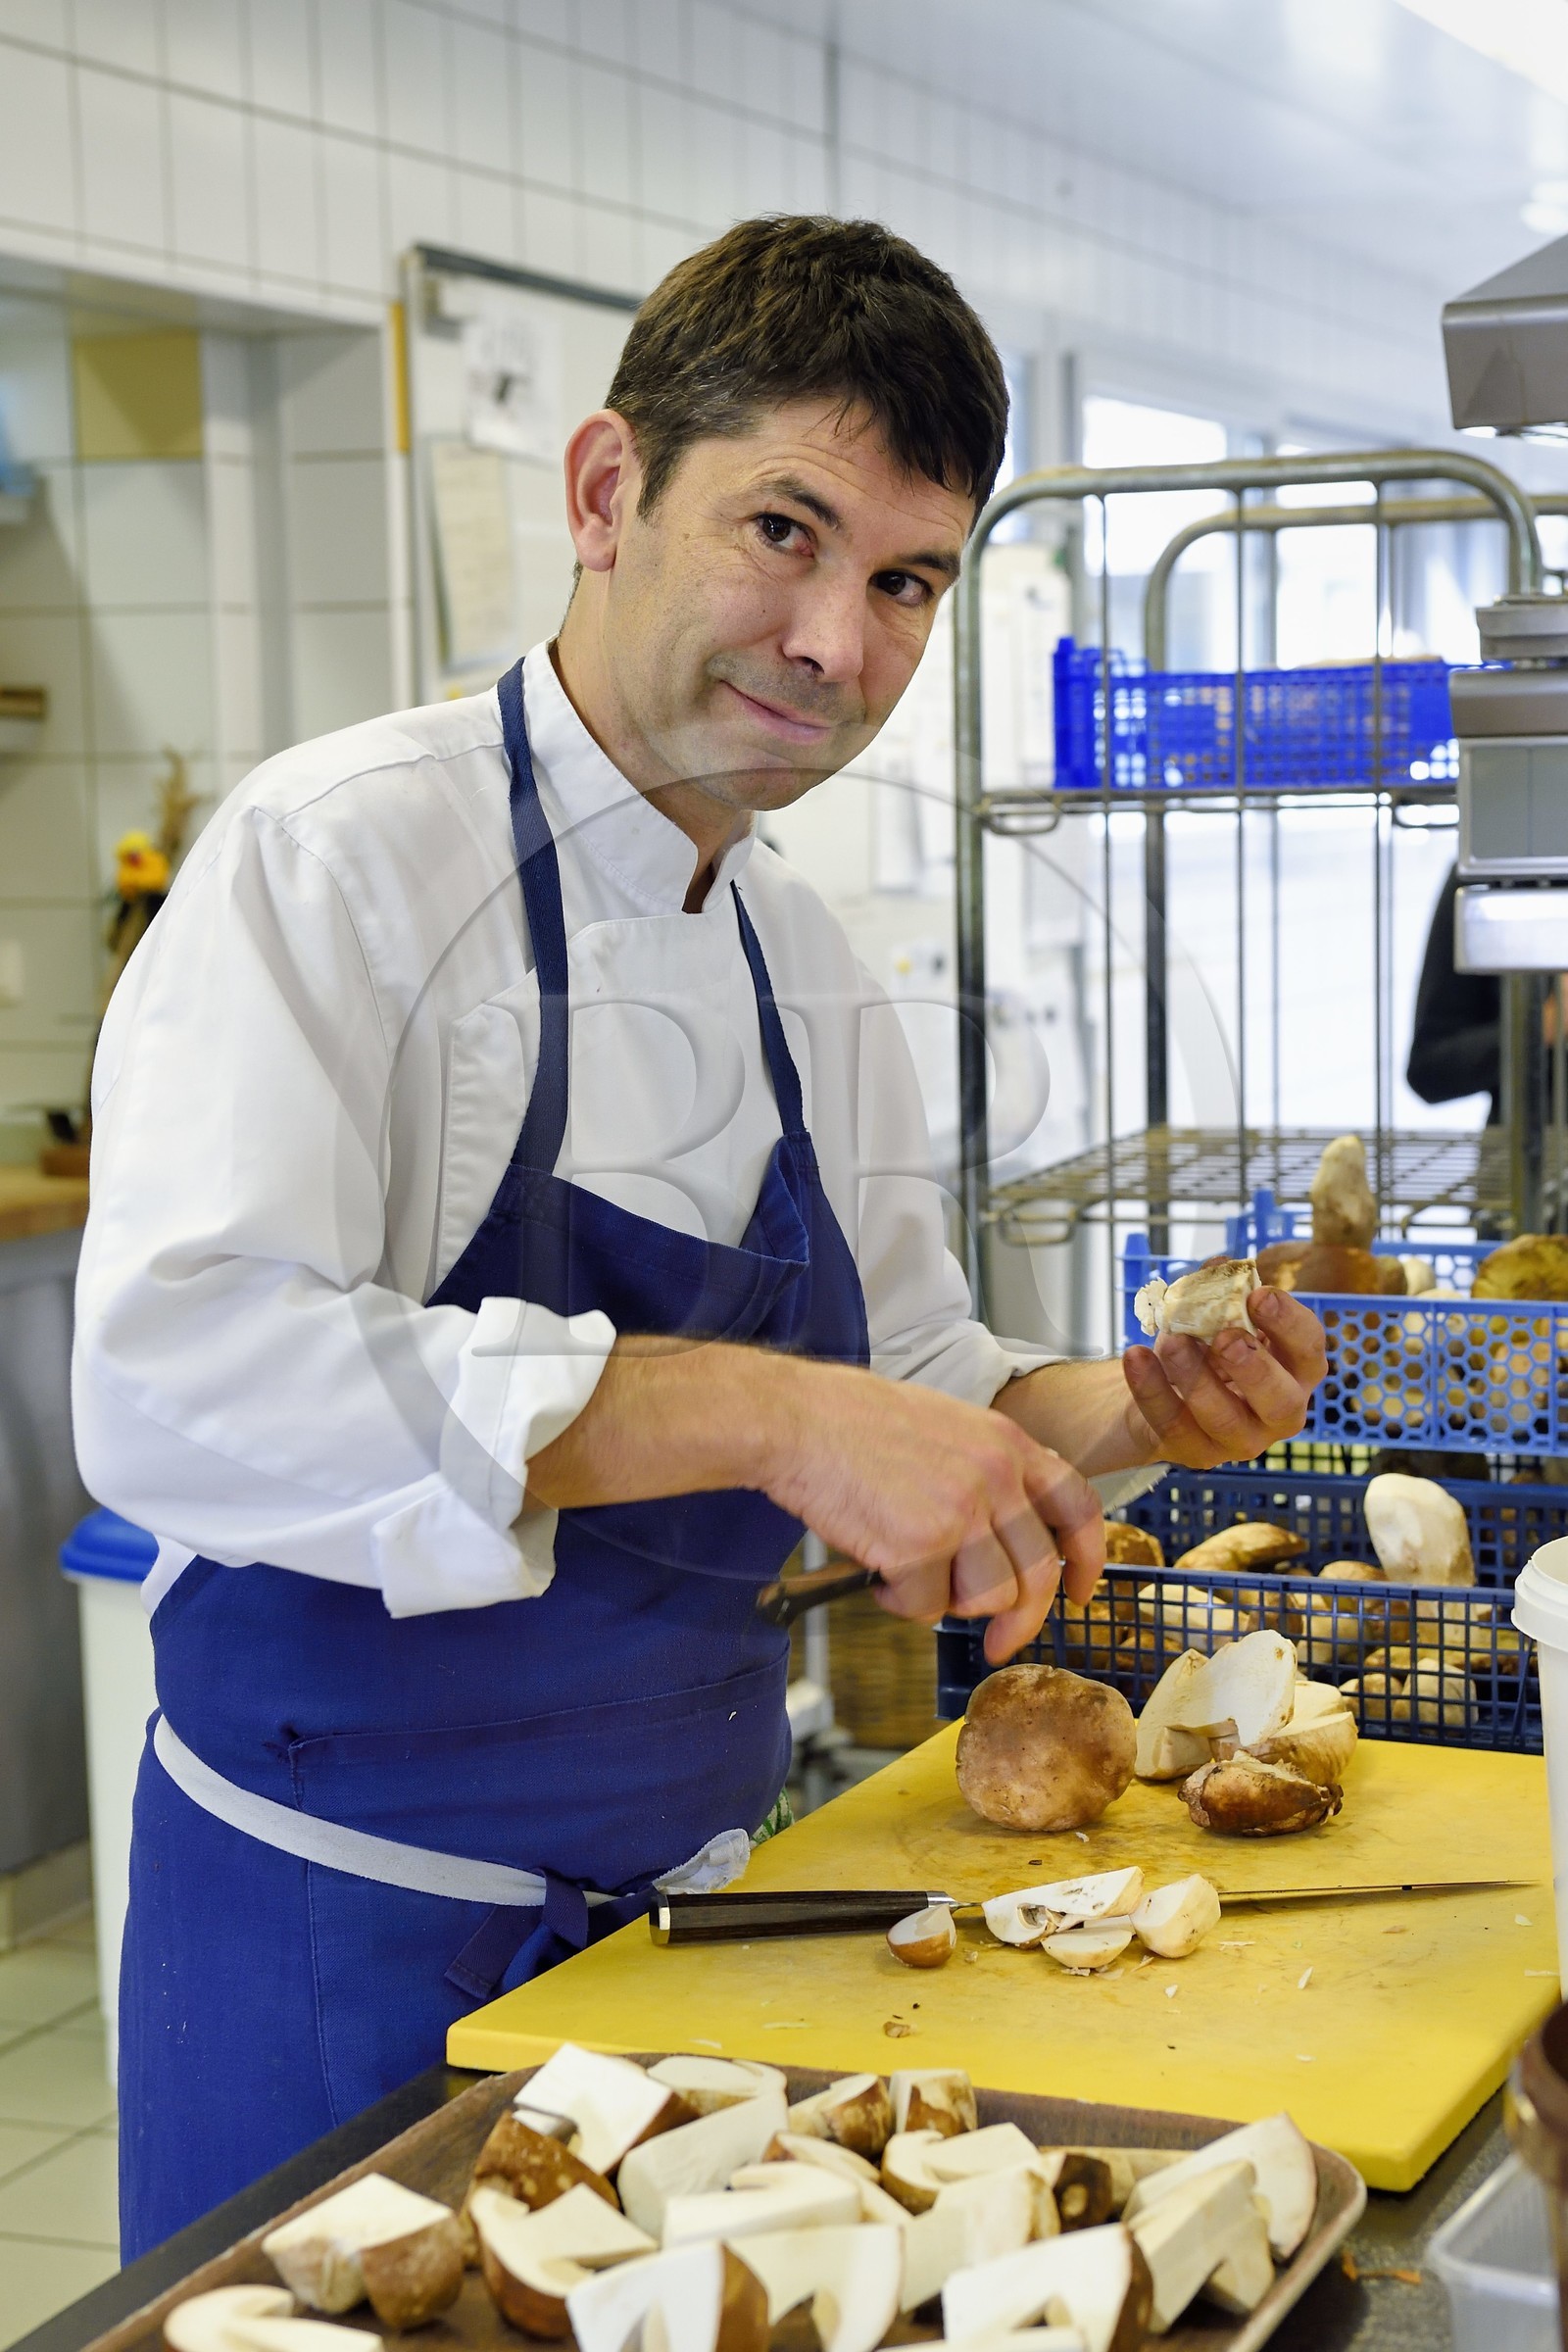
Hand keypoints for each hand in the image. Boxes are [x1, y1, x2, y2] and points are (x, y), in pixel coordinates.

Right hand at [764, 1362, 1103, 1664]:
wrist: (797, 1419)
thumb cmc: (851, 1421)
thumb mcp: (945, 1424)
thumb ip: (986, 1470)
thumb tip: (1003, 1535)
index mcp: (1006, 1442)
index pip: (1078, 1505)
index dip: (1088, 1558)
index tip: (1080, 1592)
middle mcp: (995, 1476)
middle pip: (1038, 1573)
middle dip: (1021, 1621)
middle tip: (999, 1643)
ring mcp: (961, 1510)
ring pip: (988, 1599)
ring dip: (946, 1602)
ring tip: (906, 1574)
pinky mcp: (920, 1544)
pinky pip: (927, 1607)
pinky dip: (900, 1601)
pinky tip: (876, 1570)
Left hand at [1120, 1286, 1326, 1469]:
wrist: (1167, 1390)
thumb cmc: (1209, 1347)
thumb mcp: (1217, 1315)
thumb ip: (1219, 1290)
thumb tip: (1217, 1265)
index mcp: (1296, 1368)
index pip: (1309, 1347)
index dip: (1288, 1322)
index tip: (1258, 1295)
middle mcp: (1281, 1411)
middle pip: (1281, 1399)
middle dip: (1253, 1367)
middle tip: (1225, 1338)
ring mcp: (1243, 1439)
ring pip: (1225, 1419)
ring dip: (1196, 1377)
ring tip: (1172, 1341)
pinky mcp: (1201, 1453)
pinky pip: (1175, 1426)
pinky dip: (1152, 1390)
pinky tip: (1136, 1358)